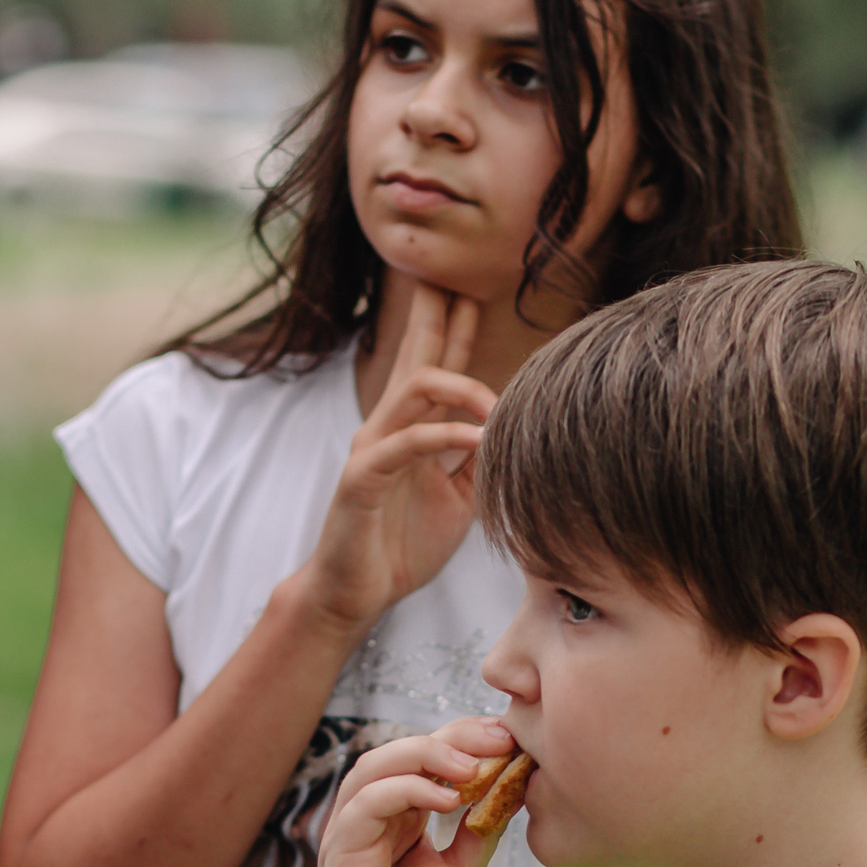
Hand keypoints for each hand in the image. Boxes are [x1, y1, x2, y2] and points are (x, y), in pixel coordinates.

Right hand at [297, 285, 492, 635]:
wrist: (355, 593)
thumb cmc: (402, 545)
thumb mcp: (457, 499)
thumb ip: (478, 461)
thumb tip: (512, 431)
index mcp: (412, 428)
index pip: (435, 363)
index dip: (456, 325)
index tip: (478, 287)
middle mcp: (389, 426)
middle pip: (416, 353)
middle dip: (439, 313)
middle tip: (462, 274)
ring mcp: (372, 448)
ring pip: (413, 388)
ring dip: (461, 387)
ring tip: (494, 404)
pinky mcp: (362, 479)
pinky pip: (404, 445)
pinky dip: (443, 438)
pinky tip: (476, 440)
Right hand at [308, 720, 516, 866]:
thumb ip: (479, 828)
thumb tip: (514, 783)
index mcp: (398, 818)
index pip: (425, 760)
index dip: (464, 740)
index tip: (509, 736)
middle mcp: (370, 819)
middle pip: (400, 751)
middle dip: (452, 737)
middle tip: (499, 738)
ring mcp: (350, 835)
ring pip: (375, 768)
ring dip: (425, 755)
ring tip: (472, 766)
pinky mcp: (339, 858)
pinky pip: (363, 806)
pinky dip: (403, 791)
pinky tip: (444, 798)